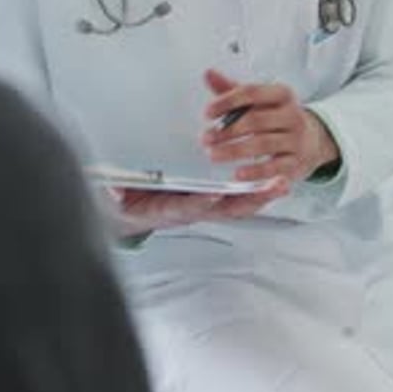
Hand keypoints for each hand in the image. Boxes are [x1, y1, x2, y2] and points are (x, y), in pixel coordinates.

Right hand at [114, 179, 287, 236]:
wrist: (129, 213)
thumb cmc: (124, 202)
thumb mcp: (113, 198)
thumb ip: (111, 194)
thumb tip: (108, 192)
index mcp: (168, 210)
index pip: (186, 207)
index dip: (199, 202)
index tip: (213, 195)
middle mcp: (191, 210)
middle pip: (224, 209)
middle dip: (248, 199)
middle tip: (271, 187)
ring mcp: (204, 205)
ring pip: (237, 203)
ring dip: (260, 194)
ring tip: (284, 181)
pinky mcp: (211, 198)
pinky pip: (237, 195)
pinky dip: (256, 189)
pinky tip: (275, 178)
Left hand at [202, 69, 339, 184]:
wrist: (313, 139)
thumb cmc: (277, 116)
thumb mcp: (259, 100)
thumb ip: (233, 89)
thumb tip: (208, 74)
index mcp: (281, 94)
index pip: (251, 92)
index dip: (227, 101)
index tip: (207, 113)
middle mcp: (292, 115)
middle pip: (256, 120)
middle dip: (228, 130)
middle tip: (206, 138)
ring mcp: (297, 139)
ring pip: (263, 144)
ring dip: (235, 150)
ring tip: (213, 155)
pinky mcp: (297, 163)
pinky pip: (275, 167)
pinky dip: (255, 171)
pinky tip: (237, 174)